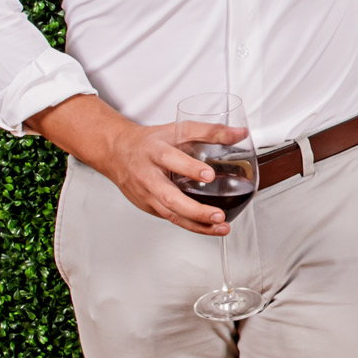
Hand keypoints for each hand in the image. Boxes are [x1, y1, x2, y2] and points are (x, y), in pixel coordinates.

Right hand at [25, 96, 234, 233]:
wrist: (117, 152)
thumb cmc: (149, 142)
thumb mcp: (178, 129)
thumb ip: (210, 131)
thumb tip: (240, 134)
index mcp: (154, 152)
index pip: (170, 159)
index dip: (189, 168)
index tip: (208, 175)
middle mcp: (148, 175)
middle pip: (169, 197)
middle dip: (195, 210)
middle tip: (218, 214)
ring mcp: (146, 194)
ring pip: (170, 214)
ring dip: (197, 224)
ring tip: (221, 227)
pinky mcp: (148, 206)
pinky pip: (170, 218)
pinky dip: (190, 225)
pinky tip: (209, 228)